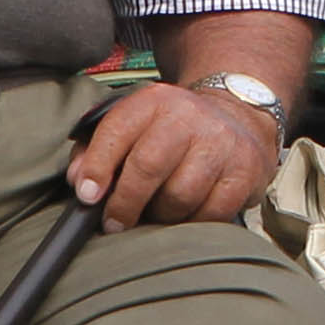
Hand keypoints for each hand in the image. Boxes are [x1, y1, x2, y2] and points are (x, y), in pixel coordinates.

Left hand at [68, 83, 279, 232]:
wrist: (237, 115)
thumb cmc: (173, 130)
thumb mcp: (135, 124)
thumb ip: (98, 150)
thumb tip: (79, 182)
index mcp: (154, 102)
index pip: (117, 132)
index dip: (97, 167)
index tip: (87, 197)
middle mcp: (188, 116)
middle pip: (148, 166)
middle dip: (125, 203)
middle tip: (115, 223)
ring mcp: (221, 143)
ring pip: (180, 196)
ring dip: (162, 216)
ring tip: (157, 213)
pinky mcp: (246, 170)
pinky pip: (212, 213)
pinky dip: (194, 222)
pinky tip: (187, 214)